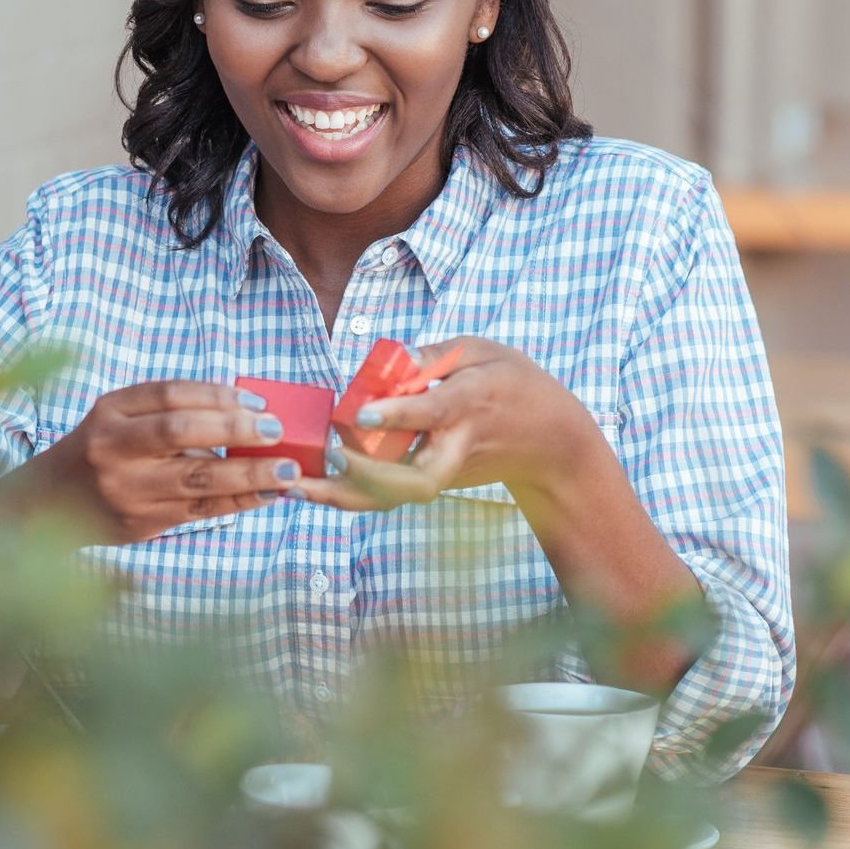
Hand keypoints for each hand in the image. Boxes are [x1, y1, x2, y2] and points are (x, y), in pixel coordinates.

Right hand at [41, 381, 297, 543]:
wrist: (49, 505)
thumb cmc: (101, 450)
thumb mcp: (120, 418)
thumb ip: (170, 411)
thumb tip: (243, 412)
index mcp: (110, 413)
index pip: (168, 395)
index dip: (216, 395)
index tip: (256, 403)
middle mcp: (113, 449)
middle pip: (179, 433)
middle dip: (234, 430)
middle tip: (277, 431)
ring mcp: (127, 490)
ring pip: (196, 480)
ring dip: (248, 475)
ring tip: (287, 471)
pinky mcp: (141, 523)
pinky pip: (199, 511)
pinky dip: (238, 502)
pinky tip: (267, 494)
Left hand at [295, 338, 605, 512]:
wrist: (551, 445)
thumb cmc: (517, 387)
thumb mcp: (486, 351)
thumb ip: (437, 354)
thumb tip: (393, 359)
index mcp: (471, 403)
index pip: (433, 413)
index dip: (398, 414)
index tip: (362, 414)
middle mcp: (456, 446)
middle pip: (413, 477)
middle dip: (368, 476)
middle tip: (328, 458)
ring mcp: (446, 471)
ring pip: (394, 495)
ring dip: (347, 496)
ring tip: (297, 487)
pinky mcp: (436, 483)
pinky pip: (389, 495)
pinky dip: (351, 497)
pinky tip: (311, 490)